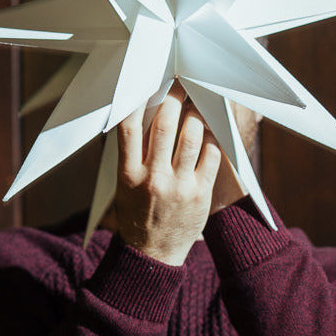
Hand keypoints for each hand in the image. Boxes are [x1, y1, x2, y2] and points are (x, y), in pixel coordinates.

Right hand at [115, 83, 221, 265]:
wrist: (152, 254)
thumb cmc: (138, 212)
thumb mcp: (124, 185)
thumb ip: (134, 153)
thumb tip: (146, 113)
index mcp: (128, 174)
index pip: (128, 128)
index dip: (137, 100)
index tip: (147, 82)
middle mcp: (152, 178)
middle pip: (163, 124)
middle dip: (173, 98)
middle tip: (179, 83)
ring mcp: (178, 186)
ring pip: (191, 135)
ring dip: (196, 114)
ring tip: (197, 104)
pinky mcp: (200, 193)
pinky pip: (211, 155)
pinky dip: (212, 137)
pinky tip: (210, 130)